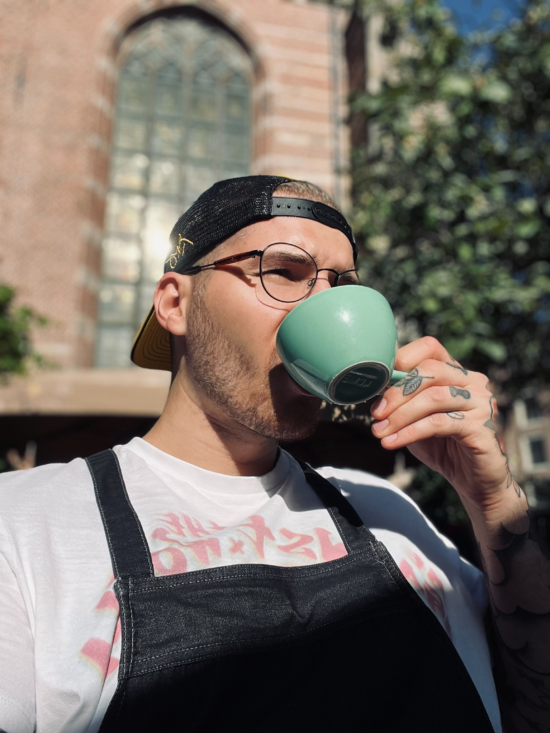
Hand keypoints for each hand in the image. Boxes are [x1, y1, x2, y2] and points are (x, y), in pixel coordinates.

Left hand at [370, 336, 520, 516]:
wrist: (474, 481)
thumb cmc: (443, 446)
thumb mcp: (415, 418)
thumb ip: (401, 401)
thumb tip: (371, 388)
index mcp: (457, 373)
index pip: (430, 348)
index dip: (403, 358)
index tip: (378, 380)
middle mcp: (473, 382)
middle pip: (431, 370)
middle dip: (397, 392)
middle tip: (376, 413)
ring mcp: (482, 403)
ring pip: (434, 397)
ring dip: (400, 416)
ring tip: (379, 432)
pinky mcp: (482, 428)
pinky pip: (440, 423)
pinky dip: (410, 432)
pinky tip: (392, 442)